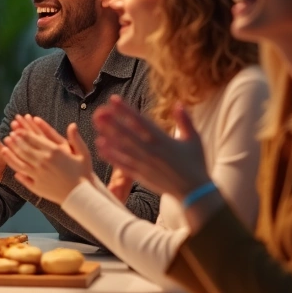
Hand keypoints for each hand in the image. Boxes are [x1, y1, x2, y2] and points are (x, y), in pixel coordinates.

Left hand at [1, 120, 91, 203]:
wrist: (81, 195)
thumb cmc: (83, 174)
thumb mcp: (83, 154)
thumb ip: (76, 139)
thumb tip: (72, 125)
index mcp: (54, 152)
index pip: (34, 139)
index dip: (24, 133)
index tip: (17, 129)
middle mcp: (44, 161)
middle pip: (24, 148)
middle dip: (15, 141)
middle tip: (9, 135)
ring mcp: (38, 174)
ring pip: (20, 160)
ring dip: (11, 152)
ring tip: (4, 146)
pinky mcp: (36, 185)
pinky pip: (22, 174)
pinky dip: (14, 167)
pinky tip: (10, 162)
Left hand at [93, 97, 209, 199]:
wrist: (194, 192)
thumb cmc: (196, 164)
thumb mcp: (194, 139)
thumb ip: (185, 121)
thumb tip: (179, 103)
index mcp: (163, 140)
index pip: (141, 122)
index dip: (126, 110)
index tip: (114, 100)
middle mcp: (151, 151)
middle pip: (127, 134)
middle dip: (111, 122)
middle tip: (98, 111)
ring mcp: (144, 164)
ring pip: (122, 148)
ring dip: (108, 135)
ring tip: (96, 125)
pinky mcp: (140, 176)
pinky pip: (122, 164)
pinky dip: (111, 156)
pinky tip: (100, 146)